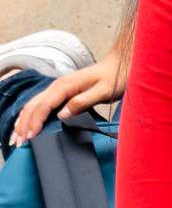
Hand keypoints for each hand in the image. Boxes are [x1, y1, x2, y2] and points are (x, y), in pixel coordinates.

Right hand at [9, 44, 128, 146]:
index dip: (35, 122)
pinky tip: (26, 125)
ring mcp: (58, 88)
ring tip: (16, 138)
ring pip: (33, 105)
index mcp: (65, 86)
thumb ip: (83, 102)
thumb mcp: (104, 91)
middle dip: (24, 125)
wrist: (119, 64)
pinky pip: (40, 104)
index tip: (30, 138)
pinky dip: (30, 115)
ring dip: (23, 121)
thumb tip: (62, 115)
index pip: (43, 106)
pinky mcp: (61, 92)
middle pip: (33, 106)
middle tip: (18, 143)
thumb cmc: (115, 77)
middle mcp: (57, 86)